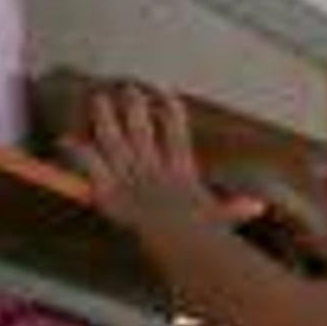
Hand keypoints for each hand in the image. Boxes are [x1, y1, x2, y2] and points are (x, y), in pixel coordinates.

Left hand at [61, 86, 246, 241]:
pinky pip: (89, 162)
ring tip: (99, 99)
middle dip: (134, 107)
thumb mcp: (221, 218)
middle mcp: (152, 167)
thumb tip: (260, 207)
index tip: (167, 93)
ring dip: (105, 117)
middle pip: (140, 129)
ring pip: (113, 138)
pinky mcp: (108, 186)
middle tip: (129, 88)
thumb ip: (237, 209)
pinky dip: (77, 152)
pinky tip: (66, 141)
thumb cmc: (201, 232)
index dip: (171, 112)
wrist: (177, 237)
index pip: (175, 134)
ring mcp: (129, 174)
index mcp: (179, 172)